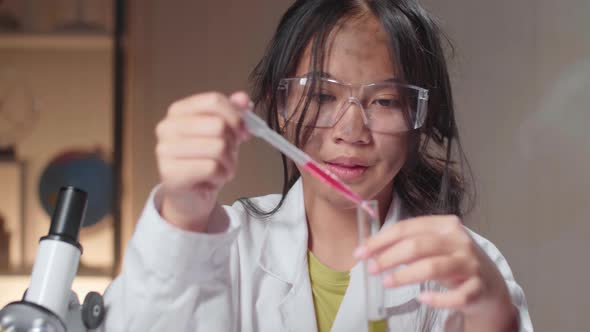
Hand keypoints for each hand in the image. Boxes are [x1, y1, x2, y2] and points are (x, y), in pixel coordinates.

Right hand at [155, 91, 250, 231]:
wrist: (191, 196)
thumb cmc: (205, 161)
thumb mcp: (224, 134)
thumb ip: (232, 113)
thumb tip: (243, 99)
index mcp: (178, 111)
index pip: (213, 100)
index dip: (235, 116)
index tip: (242, 130)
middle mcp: (167, 127)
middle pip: (218, 125)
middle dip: (232, 143)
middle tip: (228, 155)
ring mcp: (165, 150)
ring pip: (218, 147)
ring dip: (229, 162)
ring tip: (221, 168)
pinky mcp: (170, 173)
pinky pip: (212, 168)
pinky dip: (221, 176)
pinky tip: (213, 179)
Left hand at [354, 215, 516, 329]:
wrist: (490, 285)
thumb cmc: (453, 262)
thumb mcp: (432, 247)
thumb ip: (407, 244)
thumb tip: (370, 250)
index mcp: (444, 225)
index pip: (406, 228)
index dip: (381, 240)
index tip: (360, 252)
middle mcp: (459, 240)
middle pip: (417, 245)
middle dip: (389, 257)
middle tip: (371, 269)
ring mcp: (470, 263)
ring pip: (433, 267)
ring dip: (405, 275)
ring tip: (387, 282)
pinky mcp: (478, 287)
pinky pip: (456, 295)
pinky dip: (438, 298)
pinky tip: (422, 298)